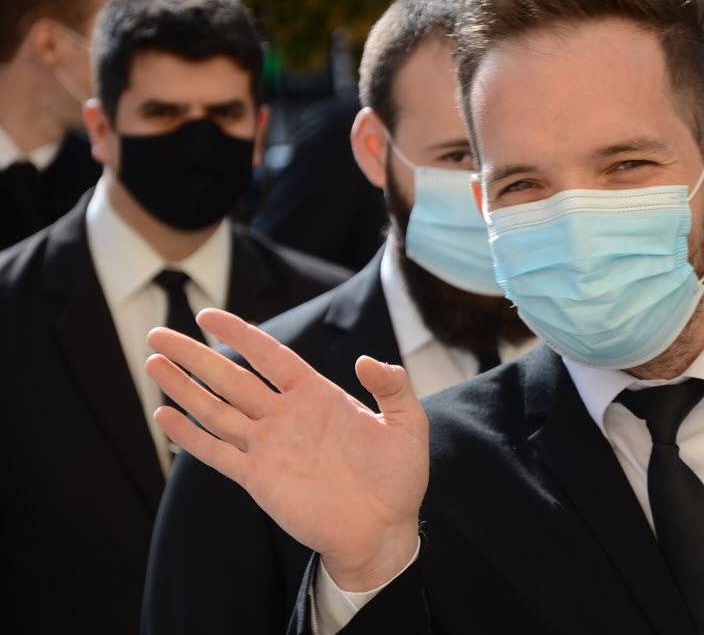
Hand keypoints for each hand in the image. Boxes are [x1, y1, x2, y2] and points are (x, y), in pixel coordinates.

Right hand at [147, 308, 427, 590]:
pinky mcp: (258, 478)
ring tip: (152, 363)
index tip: (207, 315)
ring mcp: (269, 446)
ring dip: (184, 387)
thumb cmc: (399, 477)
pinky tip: (164, 415)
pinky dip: (190, 436)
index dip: (239, 334)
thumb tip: (365, 359)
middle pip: (231, 377)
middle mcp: (286, 416)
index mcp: (318, 395)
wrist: (385, 530)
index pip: (270, 355)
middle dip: (194, 355)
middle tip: (158, 334)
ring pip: (216, 409)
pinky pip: (217, 451)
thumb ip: (392, 385)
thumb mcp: (408, 423)